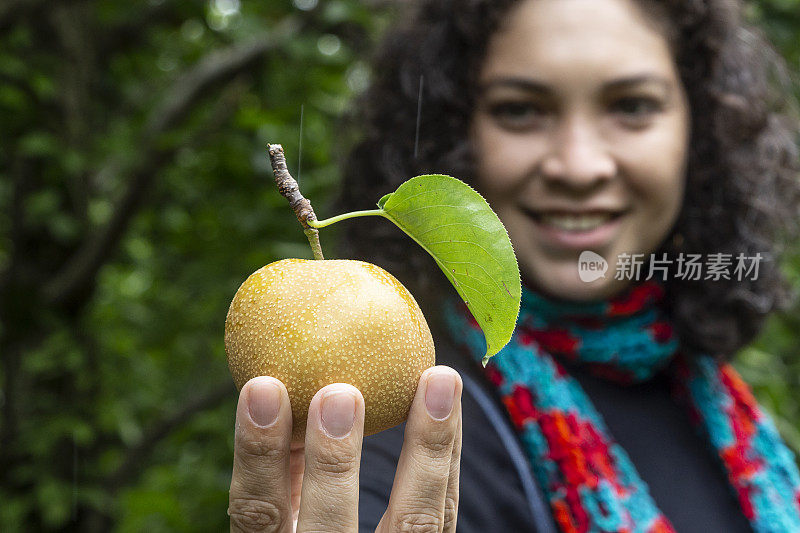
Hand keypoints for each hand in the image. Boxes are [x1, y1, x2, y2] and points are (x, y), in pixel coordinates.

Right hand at [228, 366, 462, 531]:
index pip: (257, 514)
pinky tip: (450, 404)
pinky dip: (448, 455)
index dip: (257, 455)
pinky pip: (445, 512)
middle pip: (328, 528)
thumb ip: (287, 469)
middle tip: (339, 392)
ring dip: (429, 446)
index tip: (262, 387)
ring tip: (438, 377)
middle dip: (332, 462)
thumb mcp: (286, 516)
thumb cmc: (316, 530)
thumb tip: (279, 386)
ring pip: (414, 522)